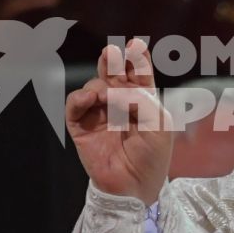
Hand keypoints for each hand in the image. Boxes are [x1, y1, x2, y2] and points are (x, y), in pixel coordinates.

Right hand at [65, 37, 172, 203]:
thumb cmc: (152, 158)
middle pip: (114, 74)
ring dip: (99, 85)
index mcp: (143, 101)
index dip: (136, 58)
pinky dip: (79, 98)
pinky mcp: (82, 127)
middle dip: (113, 61)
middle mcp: (120, 104)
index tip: (136, 44)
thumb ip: (142, 100)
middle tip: (112, 53)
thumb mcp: (159, 125)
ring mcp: (100, 114)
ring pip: (94, 86)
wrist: (133, 187)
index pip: (138, 74)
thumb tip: (113, 90)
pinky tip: (89, 99)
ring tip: (106, 96)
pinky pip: (74, 105)